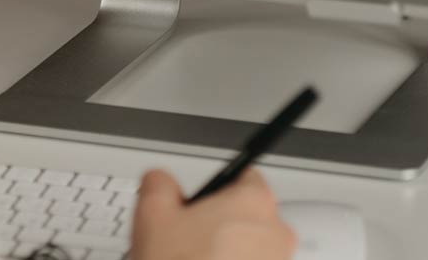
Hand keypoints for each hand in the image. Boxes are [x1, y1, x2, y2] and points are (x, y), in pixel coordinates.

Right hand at [129, 168, 295, 259]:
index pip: (245, 176)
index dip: (217, 190)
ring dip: (229, 254)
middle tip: (190, 240)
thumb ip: (159, 183)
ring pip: (252, 249)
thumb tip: (161, 181)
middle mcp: (276, 233)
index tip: (201, 204)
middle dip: (222, 225)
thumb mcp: (151, 215)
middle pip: (249, 216)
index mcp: (253, 202)